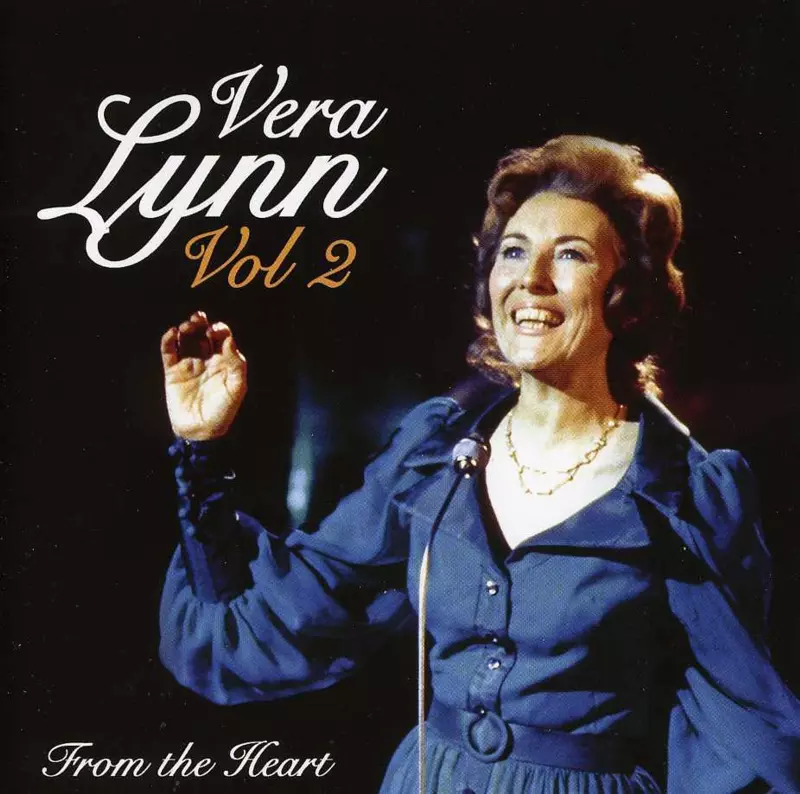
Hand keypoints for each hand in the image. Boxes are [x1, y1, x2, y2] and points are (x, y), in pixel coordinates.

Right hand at [160, 311, 246, 439]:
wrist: (201, 431)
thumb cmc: (224, 411)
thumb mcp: (237, 388)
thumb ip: (236, 364)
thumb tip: (229, 340)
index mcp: (224, 361)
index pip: (222, 337)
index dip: (219, 330)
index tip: (216, 331)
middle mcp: (207, 359)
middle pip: (202, 334)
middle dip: (201, 323)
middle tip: (199, 318)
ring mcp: (189, 364)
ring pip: (186, 339)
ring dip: (186, 328)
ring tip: (187, 326)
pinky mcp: (173, 372)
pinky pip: (168, 352)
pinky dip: (168, 340)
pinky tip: (172, 333)